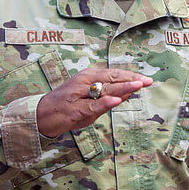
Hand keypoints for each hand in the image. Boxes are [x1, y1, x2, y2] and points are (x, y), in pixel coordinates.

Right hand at [36, 68, 151, 137]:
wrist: (41, 116)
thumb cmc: (67, 107)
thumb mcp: (91, 101)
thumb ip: (108, 97)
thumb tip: (129, 93)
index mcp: (89, 76)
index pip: (114, 74)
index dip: (131, 76)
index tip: (146, 79)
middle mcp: (85, 81)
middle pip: (112, 79)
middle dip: (131, 80)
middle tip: (147, 81)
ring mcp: (79, 94)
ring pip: (105, 89)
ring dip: (122, 87)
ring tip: (138, 85)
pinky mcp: (75, 109)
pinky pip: (92, 105)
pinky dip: (105, 102)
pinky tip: (116, 100)